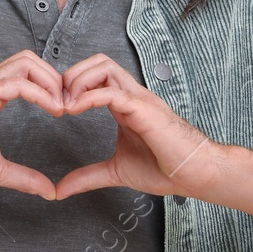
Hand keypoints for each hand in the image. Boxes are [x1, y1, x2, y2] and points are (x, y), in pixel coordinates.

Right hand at [0, 50, 64, 199]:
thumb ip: (24, 177)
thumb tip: (48, 191)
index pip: (26, 73)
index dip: (50, 86)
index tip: (65, 110)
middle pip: (29, 59)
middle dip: (54, 76)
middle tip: (68, 103)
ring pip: (25, 62)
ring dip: (50, 80)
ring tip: (62, 106)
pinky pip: (18, 83)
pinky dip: (41, 93)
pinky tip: (53, 109)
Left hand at [54, 54, 219, 200]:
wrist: (195, 174)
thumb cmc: (165, 168)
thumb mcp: (115, 172)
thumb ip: (87, 177)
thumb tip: (60, 189)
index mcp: (125, 105)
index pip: (96, 75)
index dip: (72, 84)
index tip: (57, 107)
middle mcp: (131, 96)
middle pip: (98, 61)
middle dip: (72, 75)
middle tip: (58, 101)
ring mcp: (138, 100)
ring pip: (105, 67)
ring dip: (79, 81)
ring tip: (66, 105)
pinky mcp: (144, 110)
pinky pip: (113, 92)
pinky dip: (89, 97)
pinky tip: (76, 110)